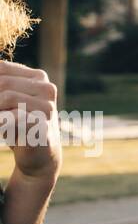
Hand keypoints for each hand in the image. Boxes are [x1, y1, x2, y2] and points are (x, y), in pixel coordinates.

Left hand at [0, 61, 61, 180]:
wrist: (39, 154)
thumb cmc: (18, 124)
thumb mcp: (8, 101)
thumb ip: (1, 86)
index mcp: (38, 77)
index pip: (2, 68)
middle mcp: (46, 88)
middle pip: (2, 82)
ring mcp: (47, 107)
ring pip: (7, 96)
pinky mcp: (43, 125)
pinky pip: (12, 117)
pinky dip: (0, 123)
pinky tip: (0, 128)